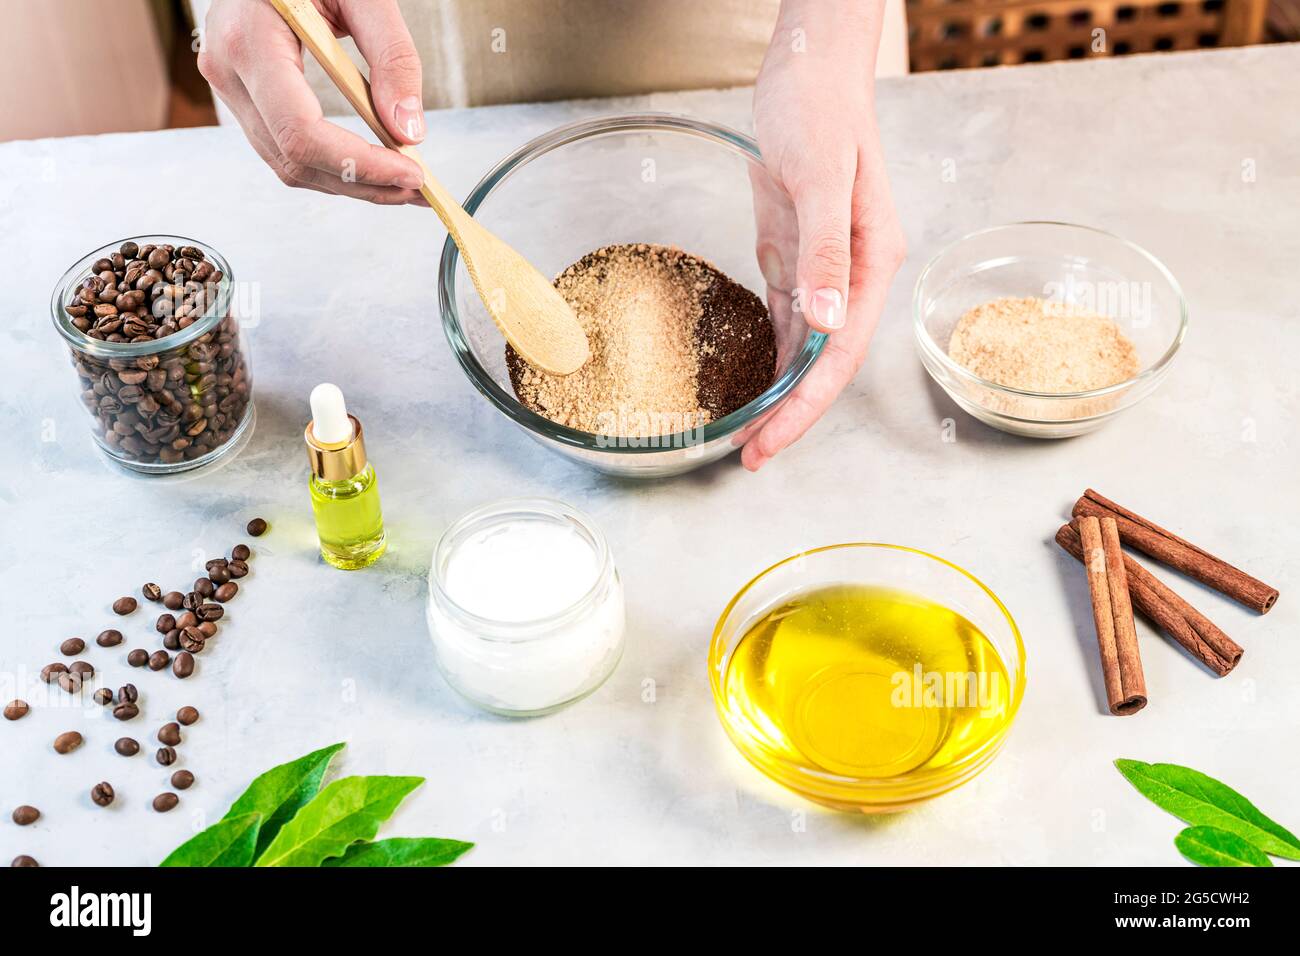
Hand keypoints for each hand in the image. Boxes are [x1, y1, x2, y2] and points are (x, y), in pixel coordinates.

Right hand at [198, 0, 426, 203]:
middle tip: (418, 187)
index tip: (410, 173)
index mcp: (250, 38)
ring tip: (402, 181)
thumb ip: (392, 55)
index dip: (360, 164)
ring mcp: (230, 85)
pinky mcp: (243, 96)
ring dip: (351, 182)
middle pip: (296, 158)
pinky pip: (285, 148)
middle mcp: (229, 68)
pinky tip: (372, 164)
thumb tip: (408, 130)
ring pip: (289, 164)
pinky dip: (333, 165)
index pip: (301, 131)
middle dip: (364, 183)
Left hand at [741, 1, 905, 469]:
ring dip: (780, 392)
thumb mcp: (820, 177)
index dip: (806, 407)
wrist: (809, 65)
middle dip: (791, 414)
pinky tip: (752, 379)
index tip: (770, 443)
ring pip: (806, 348)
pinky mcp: (797, 253)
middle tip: (750, 456)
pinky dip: (771, 352)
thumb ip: (826, 250)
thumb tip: (827, 322)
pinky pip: (787, 317)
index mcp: (872, 263)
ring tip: (747, 435)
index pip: (840, 356)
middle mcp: (853, 275)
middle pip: (825, 364)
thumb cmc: (821, 108)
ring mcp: (826, 267)